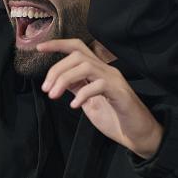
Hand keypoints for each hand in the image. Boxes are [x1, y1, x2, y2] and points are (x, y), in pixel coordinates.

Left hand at [39, 39, 163, 158]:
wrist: (138, 134)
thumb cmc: (115, 117)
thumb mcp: (89, 100)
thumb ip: (76, 87)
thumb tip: (57, 80)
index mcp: (98, 70)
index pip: (77, 47)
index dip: (58, 44)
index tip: (39, 48)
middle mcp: (107, 70)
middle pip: (77, 55)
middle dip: (57, 69)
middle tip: (46, 89)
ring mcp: (114, 80)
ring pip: (86, 66)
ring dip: (64, 79)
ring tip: (54, 96)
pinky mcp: (120, 93)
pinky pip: (98, 85)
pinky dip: (82, 93)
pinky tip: (74, 105)